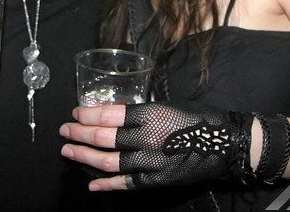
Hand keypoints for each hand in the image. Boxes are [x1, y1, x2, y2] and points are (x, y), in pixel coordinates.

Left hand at [61, 103, 252, 191]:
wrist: (224, 143)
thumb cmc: (197, 119)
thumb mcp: (167, 105)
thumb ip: (140, 112)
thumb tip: (109, 115)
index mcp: (150, 114)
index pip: (109, 115)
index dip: (88, 115)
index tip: (75, 113)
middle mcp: (147, 138)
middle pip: (104, 137)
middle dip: (79, 133)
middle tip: (64, 130)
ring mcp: (151, 162)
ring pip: (108, 161)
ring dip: (84, 156)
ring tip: (68, 151)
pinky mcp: (156, 180)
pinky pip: (126, 183)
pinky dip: (107, 184)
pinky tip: (91, 183)